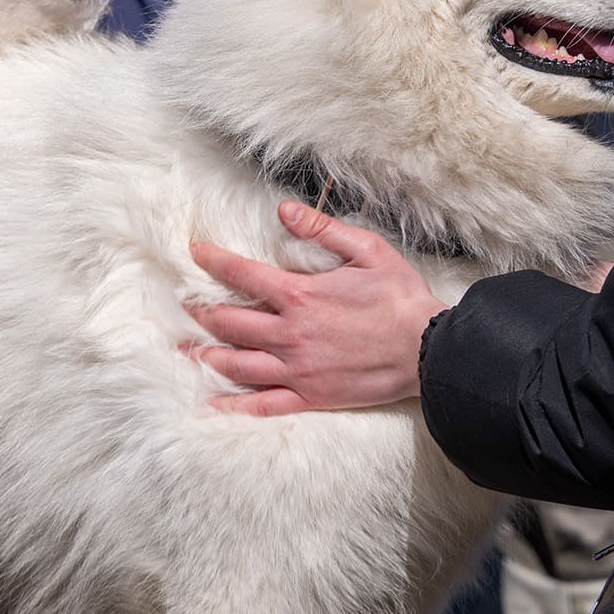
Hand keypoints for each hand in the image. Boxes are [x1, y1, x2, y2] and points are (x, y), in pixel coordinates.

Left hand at [185, 201, 447, 417]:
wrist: (427, 351)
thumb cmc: (400, 298)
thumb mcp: (368, 251)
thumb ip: (323, 230)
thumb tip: (285, 209)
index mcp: (301, 296)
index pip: (243, 275)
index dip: (214, 261)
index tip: (195, 253)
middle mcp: (290, 334)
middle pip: (230, 323)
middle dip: (202, 310)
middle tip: (186, 304)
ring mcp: (297, 369)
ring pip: (237, 364)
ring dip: (207, 355)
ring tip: (186, 349)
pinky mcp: (310, 396)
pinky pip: (262, 404)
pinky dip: (234, 405)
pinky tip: (213, 403)